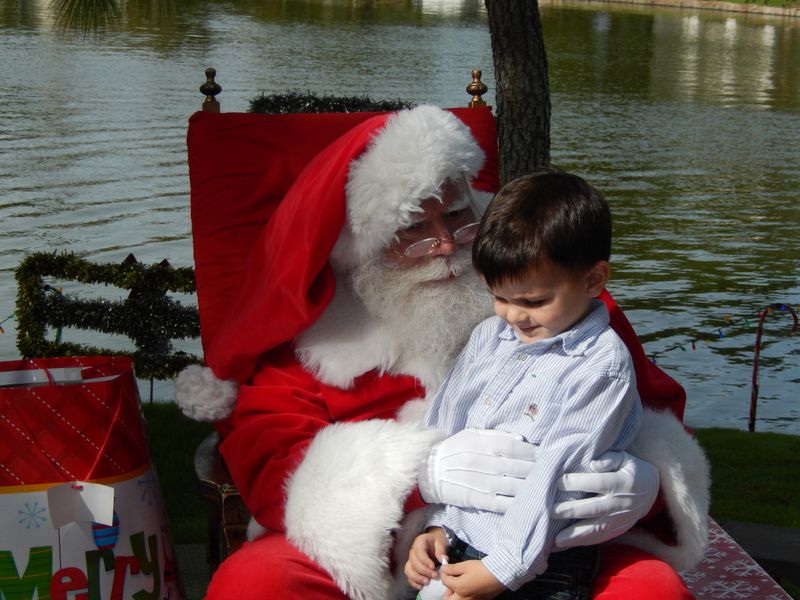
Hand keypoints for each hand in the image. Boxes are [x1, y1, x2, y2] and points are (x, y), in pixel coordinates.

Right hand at [405, 527, 448, 590]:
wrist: (435, 543)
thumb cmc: (438, 541)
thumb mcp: (441, 542)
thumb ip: (441, 550)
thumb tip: (443, 559)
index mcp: (419, 542)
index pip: (419, 552)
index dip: (425, 561)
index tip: (433, 567)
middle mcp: (412, 551)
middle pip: (413, 562)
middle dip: (423, 571)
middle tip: (435, 576)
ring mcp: (410, 560)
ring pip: (408, 570)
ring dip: (417, 578)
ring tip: (427, 582)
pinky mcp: (411, 568)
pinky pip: (408, 576)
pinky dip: (413, 582)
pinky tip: (421, 587)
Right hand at [418, 429, 536, 512]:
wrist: (428, 471)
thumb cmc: (454, 449)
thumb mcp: (471, 435)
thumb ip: (496, 435)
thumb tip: (520, 439)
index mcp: (480, 443)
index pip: (512, 447)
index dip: (531, 452)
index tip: (545, 455)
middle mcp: (482, 462)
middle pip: (516, 467)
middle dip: (536, 470)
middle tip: (553, 472)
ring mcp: (480, 483)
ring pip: (512, 486)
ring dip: (531, 487)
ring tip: (546, 487)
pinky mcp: (477, 499)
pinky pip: (501, 503)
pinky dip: (517, 504)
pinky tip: (529, 503)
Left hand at [440, 559, 504, 599]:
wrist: (500, 574)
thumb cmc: (482, 569)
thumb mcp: (466, 565)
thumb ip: (453, 568)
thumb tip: (443, 569)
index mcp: (458, 587)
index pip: (445, 581)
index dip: (444, 573)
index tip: (446, 568)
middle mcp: (463, 598)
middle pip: (448, 599)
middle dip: (446, 592)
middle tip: (450, 582)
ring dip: (454, 595)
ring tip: (458, 585)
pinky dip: (463, 596)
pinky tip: (467, 588)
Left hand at [552, 451, 658, 548]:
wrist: (652, 491)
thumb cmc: (631, 470)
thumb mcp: (625, 458)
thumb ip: (610, 458)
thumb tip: (593, 463)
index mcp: (622, 482)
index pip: (598, 483)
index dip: (577, 482)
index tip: (557, 482)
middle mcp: (621, 503)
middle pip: (593, 508)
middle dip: (571, 510)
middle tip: (550, 511)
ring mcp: (620, 520)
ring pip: (596, 528)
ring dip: (575, 534)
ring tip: (556, 539)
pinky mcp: (618, 530)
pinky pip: (600, 537)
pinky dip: (583, 542)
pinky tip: (567, 543)